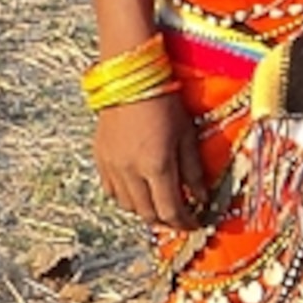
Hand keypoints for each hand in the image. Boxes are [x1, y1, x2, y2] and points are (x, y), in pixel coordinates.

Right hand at [94, 93, 206, 230]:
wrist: (131, 79)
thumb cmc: (165, 103)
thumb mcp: (187, 135)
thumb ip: (194, 171)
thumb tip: (201, 198)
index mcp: (157, 166)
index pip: (171, 210)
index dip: (185, 223)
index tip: (195, 223)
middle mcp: (131, 172)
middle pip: (148, 214)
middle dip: (167, 221)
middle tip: (180, 218)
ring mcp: (112, 166)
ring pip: (128, 206)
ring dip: (146, 211)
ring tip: (159, 204)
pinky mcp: (100, 158)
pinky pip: (111, 191)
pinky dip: (127, 198)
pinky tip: (138, 190)